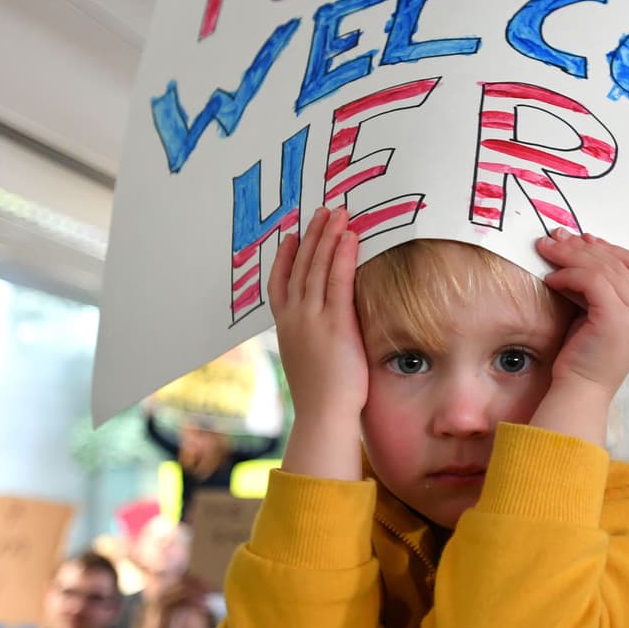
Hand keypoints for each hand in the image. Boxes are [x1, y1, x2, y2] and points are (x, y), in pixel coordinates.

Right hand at [269, 206, 365, 478]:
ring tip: (337, 213)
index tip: (290, 236)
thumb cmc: (322, 397)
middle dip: (311, 236)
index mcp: (286, 328)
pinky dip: (342, 256)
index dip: (285, 257)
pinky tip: (349, 237)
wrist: (324, 416)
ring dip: (327, 237)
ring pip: (318, 267)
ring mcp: (313, 319)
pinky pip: (338, 281)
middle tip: (322, 211)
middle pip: (300, 267)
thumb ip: (313, 341)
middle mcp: (295, 318)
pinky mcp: (335, 323)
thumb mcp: (309, 361)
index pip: (279, 284)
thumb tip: (323, 336)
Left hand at [530, 228, 628, 443]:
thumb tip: (577, 251)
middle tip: (554, 237)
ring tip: (546, 251)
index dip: (605, 247)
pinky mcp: (616, 319)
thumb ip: (594, 290)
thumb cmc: (580, 360)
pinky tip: (551, 279)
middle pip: (617, 260)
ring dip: (571, 255)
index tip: (578, 239)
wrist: (579, 395)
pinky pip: (592, 281)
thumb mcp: (591, 317)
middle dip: (583, 245)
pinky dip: (569, 274)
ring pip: (603, 267)